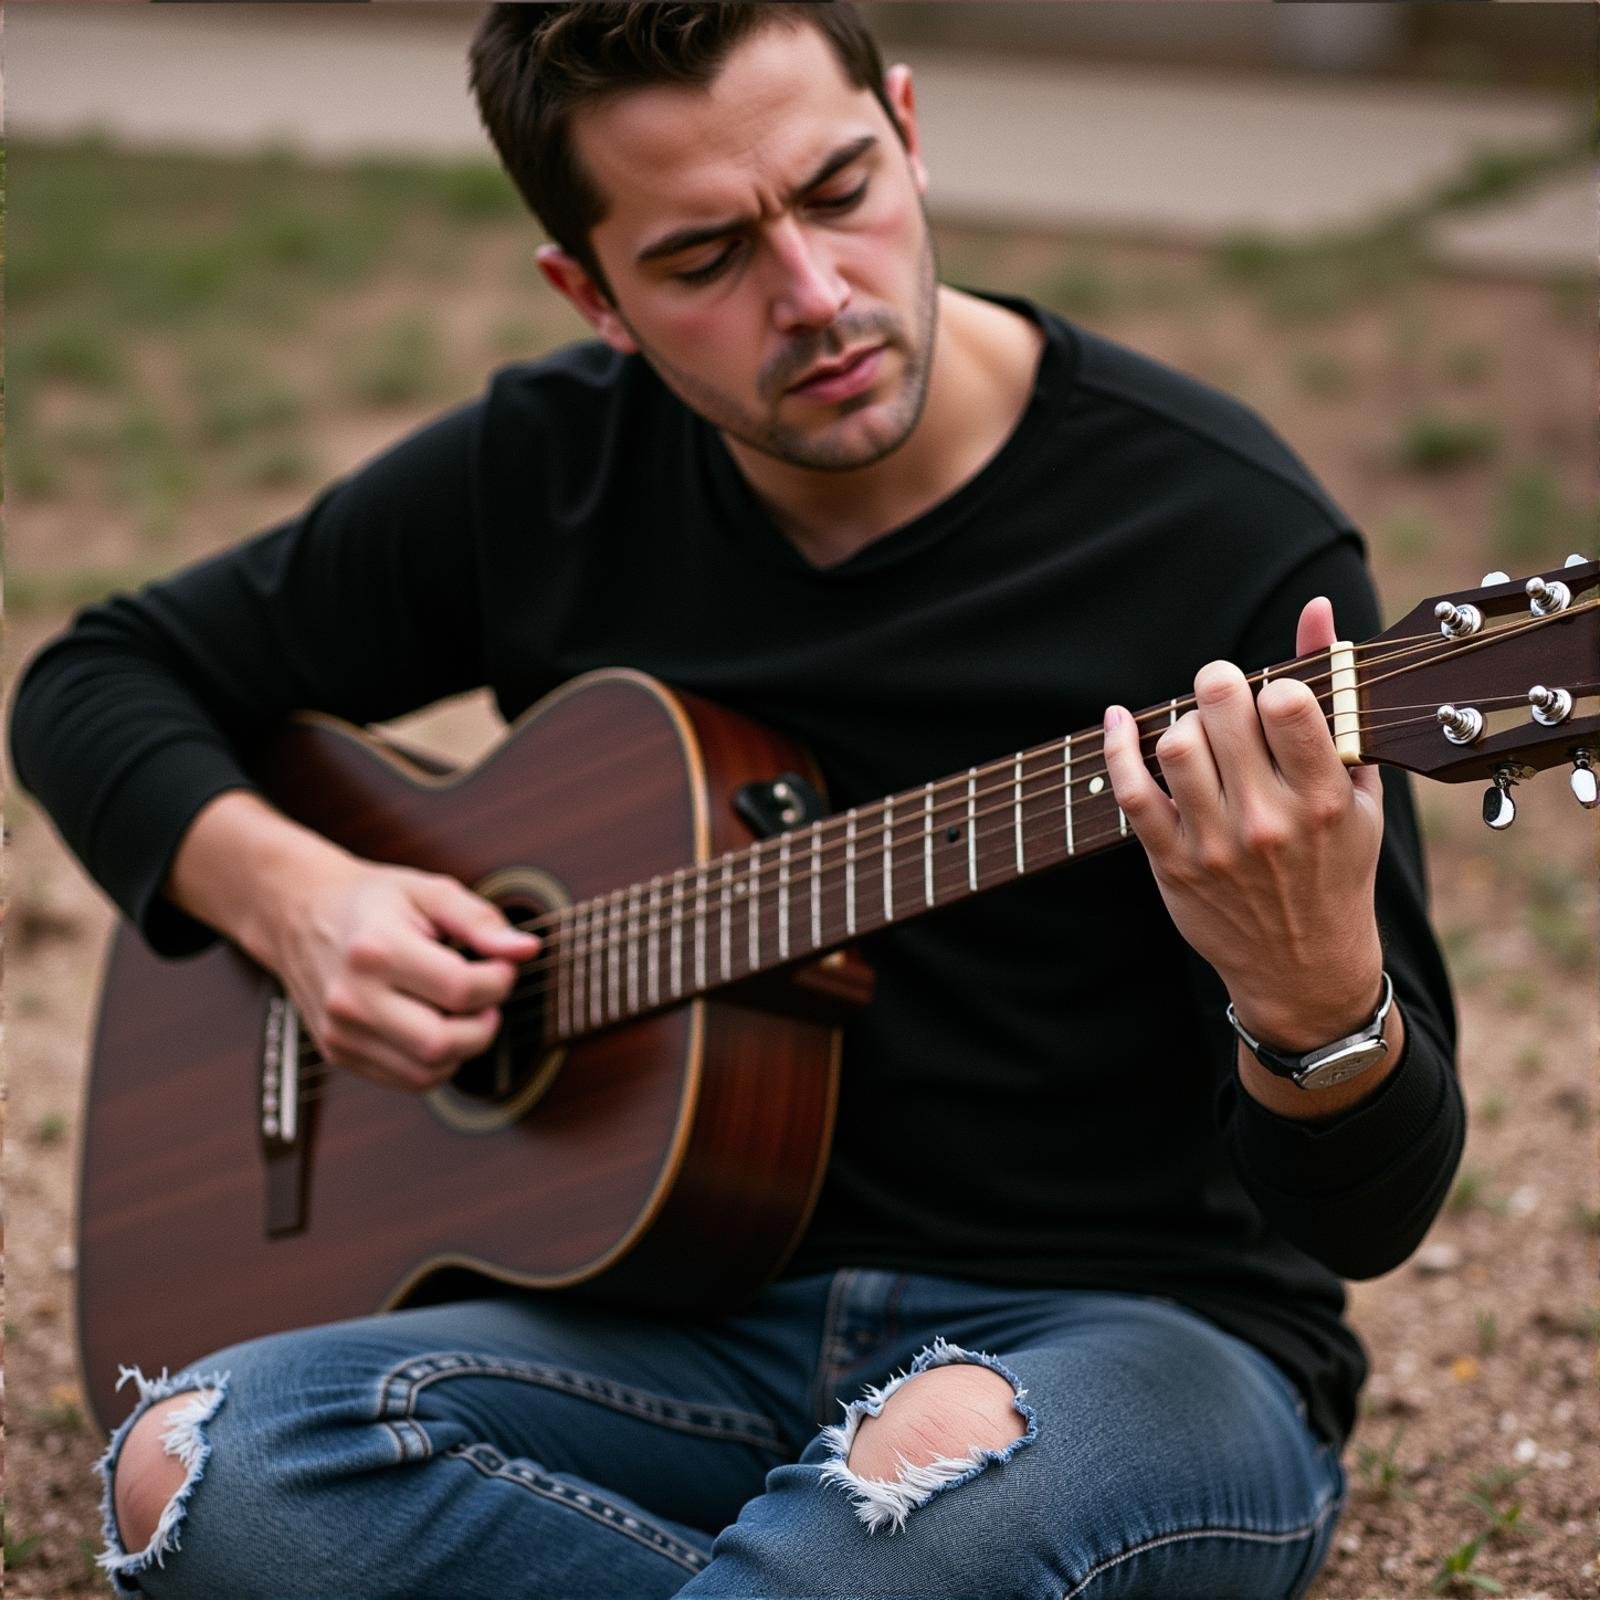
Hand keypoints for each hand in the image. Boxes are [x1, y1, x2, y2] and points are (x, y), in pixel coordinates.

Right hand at [260, 857, 541, 1092]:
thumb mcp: (429, 891)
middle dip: (484, 1025)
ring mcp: (341, 1031)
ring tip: (462, 1011)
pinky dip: (436, 1062)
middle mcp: (352, 997)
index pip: (460, 990)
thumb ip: (481, 919)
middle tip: (487, 997)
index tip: (500, 965)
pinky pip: (406, 1080)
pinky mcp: (338, 1052)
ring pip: (427, 1073)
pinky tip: (435, 1025)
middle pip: (441, 1043)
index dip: (499, 981)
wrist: (299, 913)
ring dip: (463, 1048)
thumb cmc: (372, 901)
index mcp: (376, 949)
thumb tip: (526, 950)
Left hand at [1101, 596, 1385, 1049]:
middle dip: (1217, 686)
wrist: (1303, 966)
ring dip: (1179, 722)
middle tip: (1221, 693)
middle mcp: (1270, 821)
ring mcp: (1215, 845)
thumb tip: (1315, 607)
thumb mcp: (1358, 789)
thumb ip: (1339, 696)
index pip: (1288, 707)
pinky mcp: (1171, 863)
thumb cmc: (1334, 865)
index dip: (1271, 685)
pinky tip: (1118, 723)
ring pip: (1175, 747)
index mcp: (1325, 798)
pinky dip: (1117, 748)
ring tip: (1196, 731)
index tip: (1270, 695)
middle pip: (1221, 713)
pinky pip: (1131, 793)